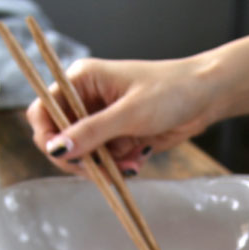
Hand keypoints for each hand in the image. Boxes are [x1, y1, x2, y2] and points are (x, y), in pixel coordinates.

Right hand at [25, 55, 214, 176]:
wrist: (205, 98)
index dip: (47, 135)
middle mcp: (85, 100)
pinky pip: (104, 161)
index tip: (64, 155)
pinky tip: (137, 160)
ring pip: (83, 156)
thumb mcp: (129, 113)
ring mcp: (100, 121)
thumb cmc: (170, 92)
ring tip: (131, 164)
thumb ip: (91, 132)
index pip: (43, 109)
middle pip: (60, 139)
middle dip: (81, 158)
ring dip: (104, 166)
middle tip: (102, 169)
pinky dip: (118, 166)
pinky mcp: (115, 138)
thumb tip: (56, 149)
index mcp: (81, 80)